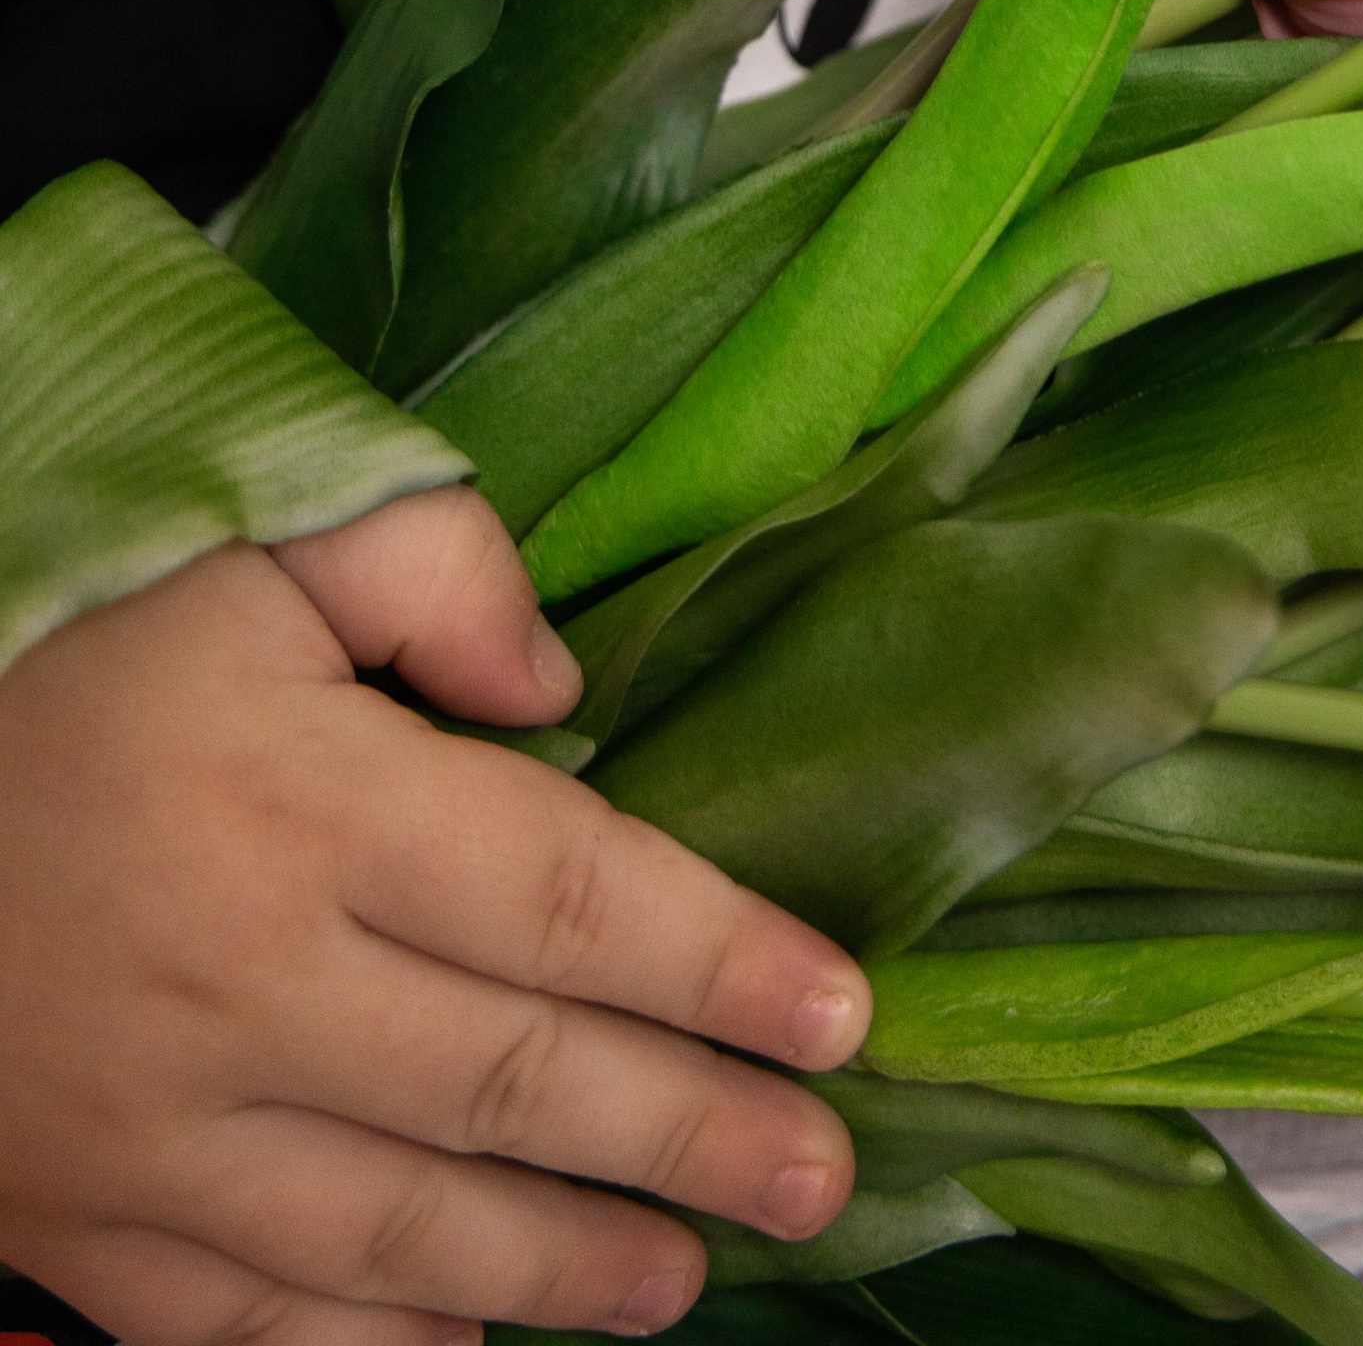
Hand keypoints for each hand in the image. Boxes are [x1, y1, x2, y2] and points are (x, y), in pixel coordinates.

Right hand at [0, 490, 866, 1345]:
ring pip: (400, 1225)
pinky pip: (242, 1317)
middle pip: (516, 1082)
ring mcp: (152, 1129)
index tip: (841, 1013)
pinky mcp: (71, 1212)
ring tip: (685, 1277)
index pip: (573, 898)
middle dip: (689, 1135)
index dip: (721, 962)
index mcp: (312, 808)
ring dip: (560, 1263)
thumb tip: (565, 689)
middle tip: (818, 1175)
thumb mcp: (252, 538)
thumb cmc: (59, 641)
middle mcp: (249, 987)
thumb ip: (433, 567)